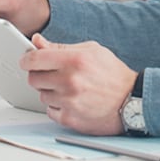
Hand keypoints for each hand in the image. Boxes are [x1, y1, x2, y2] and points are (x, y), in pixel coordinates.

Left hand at [22, 34, 137, 135]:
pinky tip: (72, 101)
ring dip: (50, 91)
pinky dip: (57, 106)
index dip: (27, 58)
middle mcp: (70, 81)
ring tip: (69, 88)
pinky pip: (50, 111)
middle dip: (39, 75)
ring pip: (41, 95)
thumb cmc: (113, 74)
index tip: (27, 60)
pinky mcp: (70, 119)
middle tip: (51, 74)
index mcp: (75, 60)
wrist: (132, 101)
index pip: (35, 59)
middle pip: (33, 78)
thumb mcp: (91, 50)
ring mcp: (69, 102)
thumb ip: (60, 46)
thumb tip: (37, 41)